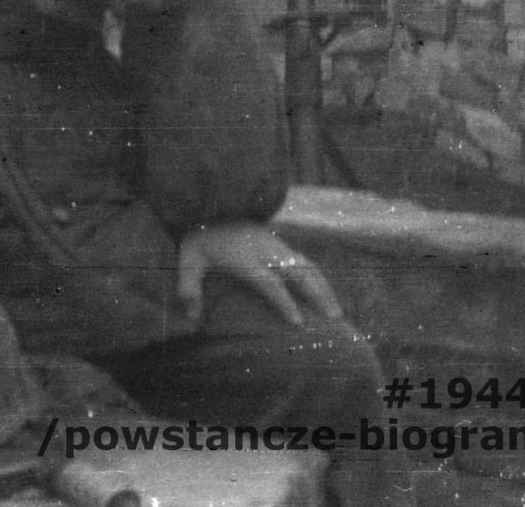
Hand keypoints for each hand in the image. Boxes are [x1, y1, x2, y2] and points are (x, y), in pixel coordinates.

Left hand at [177, 222, 342, 326]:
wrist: (207, 201)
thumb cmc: (199, 235)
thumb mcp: (187, 259)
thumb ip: (189, 287)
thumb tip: (189, 317)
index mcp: (243, 256)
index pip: (269, 282)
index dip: (284, 302)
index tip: (299, 322)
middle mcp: (264, 249)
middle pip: (298, 271)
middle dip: (318, 295)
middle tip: (334, 318)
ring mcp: (274, 242)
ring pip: (306, 264)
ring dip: (324, 286)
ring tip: (336, 310)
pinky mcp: (278, 239)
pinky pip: (303, 258)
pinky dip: (317, 275)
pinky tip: (324, 290)